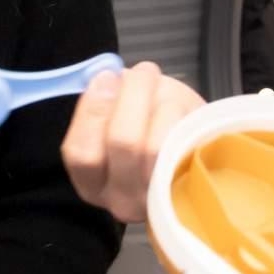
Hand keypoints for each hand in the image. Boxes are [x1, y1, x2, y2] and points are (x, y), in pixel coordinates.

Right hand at [59, 61, 205, 222]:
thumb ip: (104, 102)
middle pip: (123, 143)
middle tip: (144, 72)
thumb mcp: (115, 116)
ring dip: (163, 103)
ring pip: (157, 144)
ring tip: (165, 91)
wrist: (191, 153)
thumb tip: (106, 81)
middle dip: (134, 95)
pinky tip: (184, 111)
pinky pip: (187, 146)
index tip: (106, 77)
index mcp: (92, 184)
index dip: (93, 109)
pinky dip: (187, 119)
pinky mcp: (191, 188)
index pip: (81, 153)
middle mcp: (122, 200)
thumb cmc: (147, 129)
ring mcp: (157, 198)